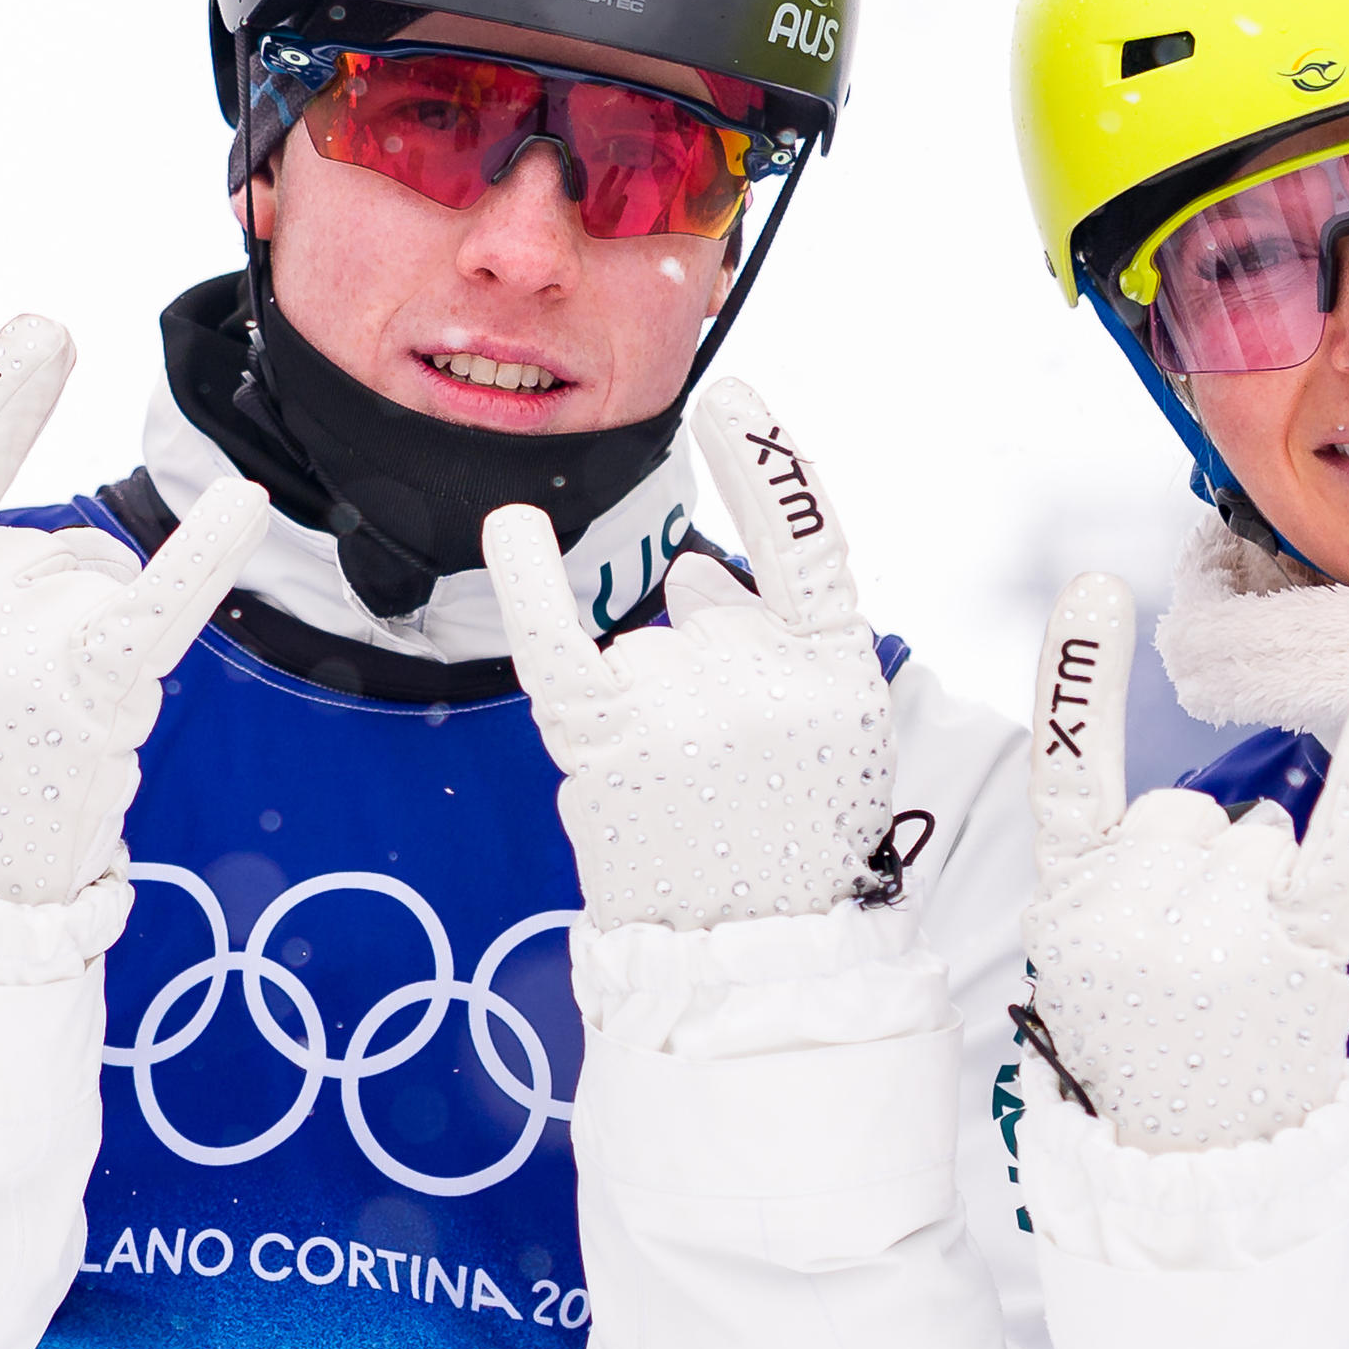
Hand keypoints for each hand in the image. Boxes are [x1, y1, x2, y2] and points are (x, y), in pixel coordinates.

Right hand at [0, 317, 269, 907]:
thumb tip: (90, 552)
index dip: (0, 398)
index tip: (47, 327)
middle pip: (65, 551)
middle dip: (70, 617)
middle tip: (22, 710)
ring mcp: (11, 647)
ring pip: (110, 589)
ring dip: (105, 655)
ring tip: (53, 733)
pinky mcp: (81, 691)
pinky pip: (156, 605)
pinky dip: (206, 554)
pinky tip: (245, 502)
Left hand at [482, 381, 900, 928]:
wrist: (747, 952)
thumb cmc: (793, 840)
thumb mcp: (835, 733)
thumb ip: (778, 636)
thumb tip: (696, 571)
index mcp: (835, 667)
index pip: (805, 535)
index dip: (766, 460)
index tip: (729, 397)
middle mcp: (757, 674)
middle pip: (704, 608)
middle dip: (706, 668)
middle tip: (730, 771)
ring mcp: (678, 706)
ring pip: (641, 651)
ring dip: (649, 709)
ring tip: (684, 802)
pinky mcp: (605, 742)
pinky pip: (556, 641)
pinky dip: (529, 582)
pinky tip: (512, 528)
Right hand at [1019, 580, 1348, 1156]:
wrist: (1192, 1157)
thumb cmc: (1144, 1038)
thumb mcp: (1082, 955)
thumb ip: (1118, 868)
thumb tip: (1236, 823)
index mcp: (1063, 907)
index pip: (1066, 773)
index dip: (1074, 679)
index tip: (1098, 585)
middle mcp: (1130, 917)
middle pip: (1188, 810)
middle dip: (1199, 869)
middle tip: (1187, 967)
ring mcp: (1214, 934)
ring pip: (1257, 834)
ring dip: (1259, 891)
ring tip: (1237, 984)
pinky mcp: (1296, 949)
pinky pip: (1332, 847)